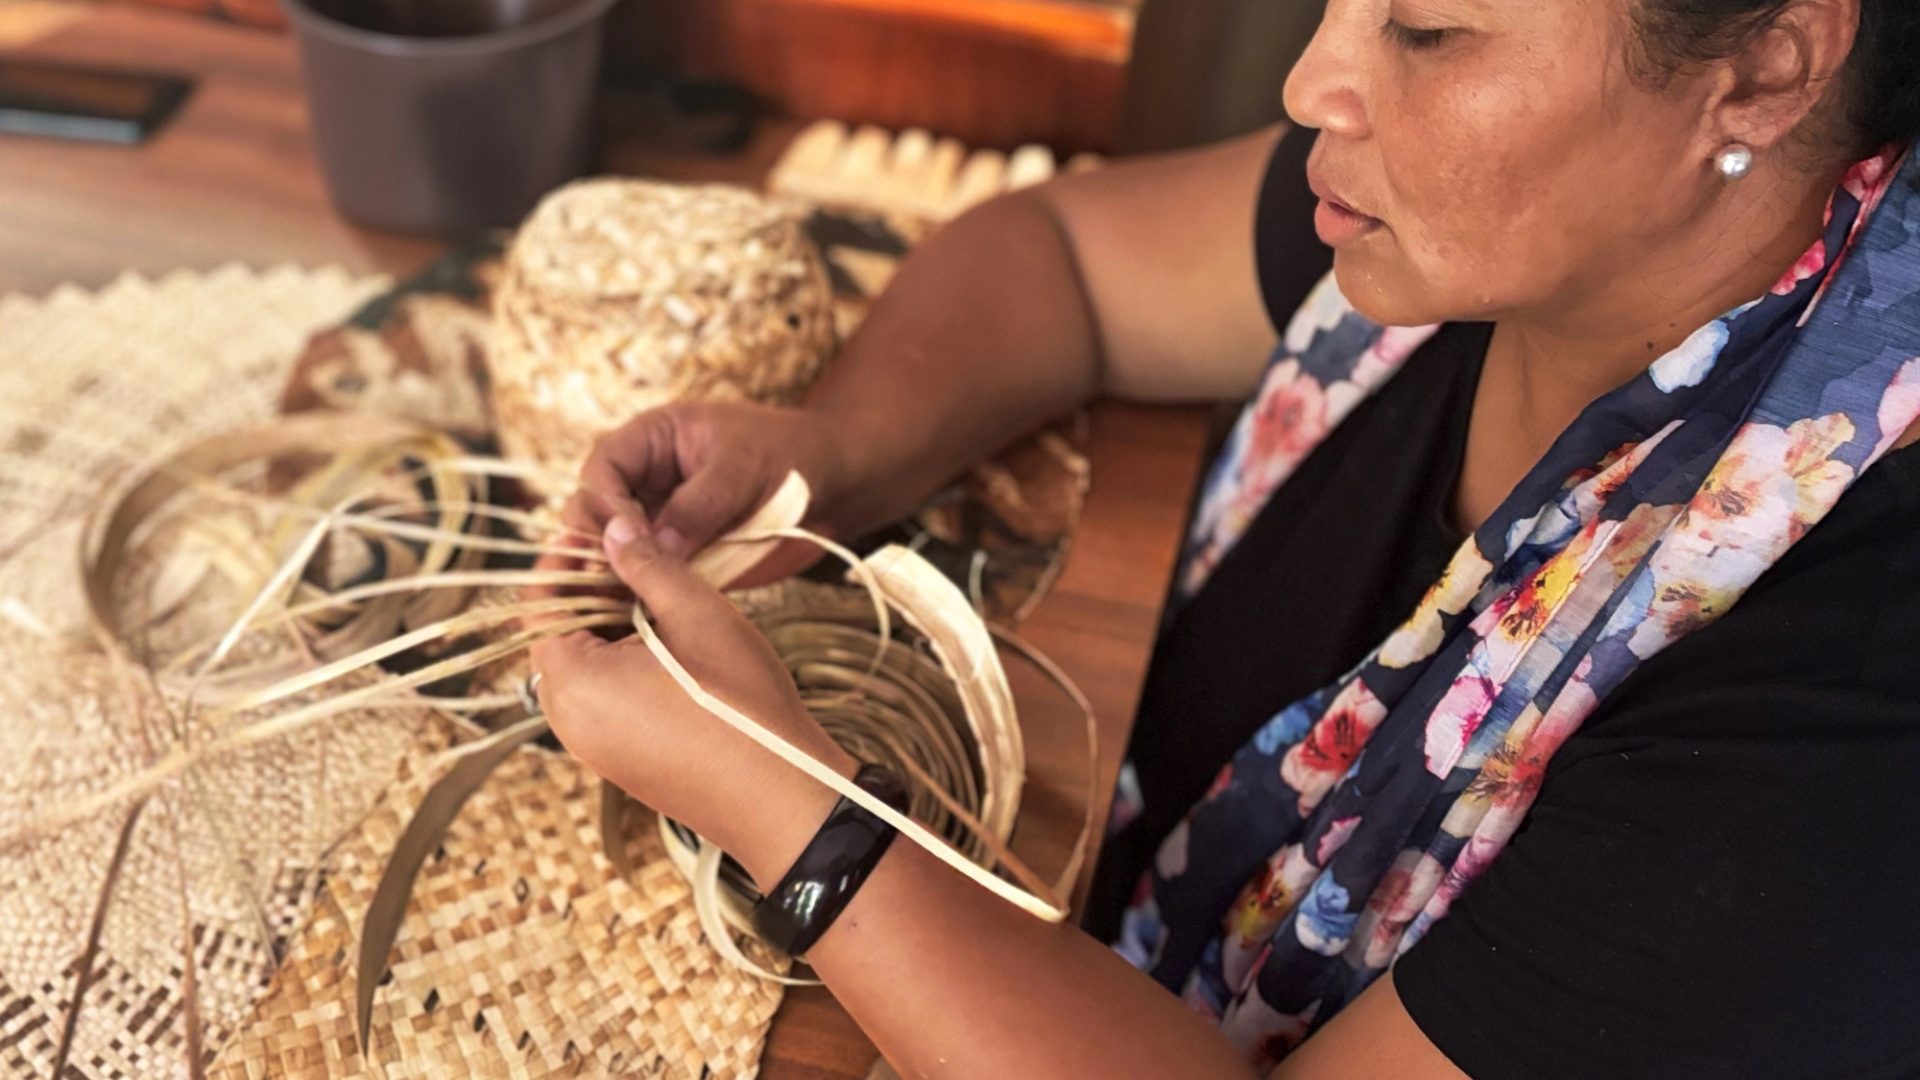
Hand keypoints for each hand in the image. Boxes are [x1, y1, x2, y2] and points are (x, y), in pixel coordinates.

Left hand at [527, 506, 856, 882]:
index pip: (542, 601)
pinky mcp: (621, 761)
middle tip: (642, 556)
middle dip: (594, 590)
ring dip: (613, 626)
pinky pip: (604, 698)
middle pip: (559, 635)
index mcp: (574, 684)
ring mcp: (593, 748)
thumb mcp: (696, 614)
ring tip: (665, 597)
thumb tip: (614, 530)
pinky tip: (673, 645)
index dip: (570, 557)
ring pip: (584, 666)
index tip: (607, 527)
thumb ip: (647, 565)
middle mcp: (568, 722)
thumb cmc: (741, 702)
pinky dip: (625, 663)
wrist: (782, 795)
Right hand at [576, 401, 851, 588]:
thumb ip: (700, 504)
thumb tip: (655, 546)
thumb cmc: (792, 456)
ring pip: (614, 553)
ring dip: (611, 577)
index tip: (620, 537)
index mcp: (653, 441)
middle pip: (594, 512)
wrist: (835, 487)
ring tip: (617, 605)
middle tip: (611, 579)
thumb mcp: (744, 468)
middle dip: (596, 544)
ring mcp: (660, 523)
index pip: (602, 468)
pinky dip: (639, 597)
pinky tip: (639, 618)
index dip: (603, 501)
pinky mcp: (680, 560)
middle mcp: (647, 483)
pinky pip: (647, 579)